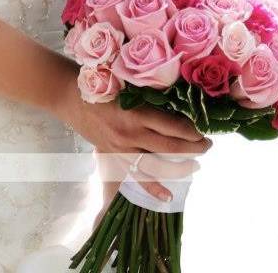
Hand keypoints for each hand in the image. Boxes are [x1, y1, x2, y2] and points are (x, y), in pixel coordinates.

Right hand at [52, 70, 211, 201]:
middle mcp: (130, 134)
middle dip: (193, 148)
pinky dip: (152, 186)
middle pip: (170, 147)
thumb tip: (179, 98)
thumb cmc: (99, 82)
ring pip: (156, 165)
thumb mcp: (126, 82)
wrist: (69, 96)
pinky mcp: (113, 156)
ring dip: (179, 167)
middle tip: (208, 145)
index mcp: (135, 113)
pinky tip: (168, 196)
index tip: (204, 129)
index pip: (173, 126)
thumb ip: (148, 92)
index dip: (192, 131)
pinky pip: (135, 175)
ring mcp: (121, 148)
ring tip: (196, 165)